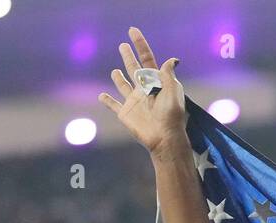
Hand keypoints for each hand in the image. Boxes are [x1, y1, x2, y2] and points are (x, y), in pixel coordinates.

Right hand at [98, 27, 186, 155]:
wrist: (164, 138)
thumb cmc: (171, 115)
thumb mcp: (173, 91)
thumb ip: (168, 75)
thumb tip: (173, 59)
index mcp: (155, 81)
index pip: (146, 58)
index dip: (140, 44)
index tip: (132, 31)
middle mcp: (143, 89)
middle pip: (133, 68)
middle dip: (128, 56)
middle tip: (123, 46)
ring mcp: (133, 101)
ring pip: (123, 85)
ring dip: (118, 78)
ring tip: (115, 71)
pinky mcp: (125, 113)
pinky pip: (113, 105)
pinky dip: (106, 101)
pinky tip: (101, 96)